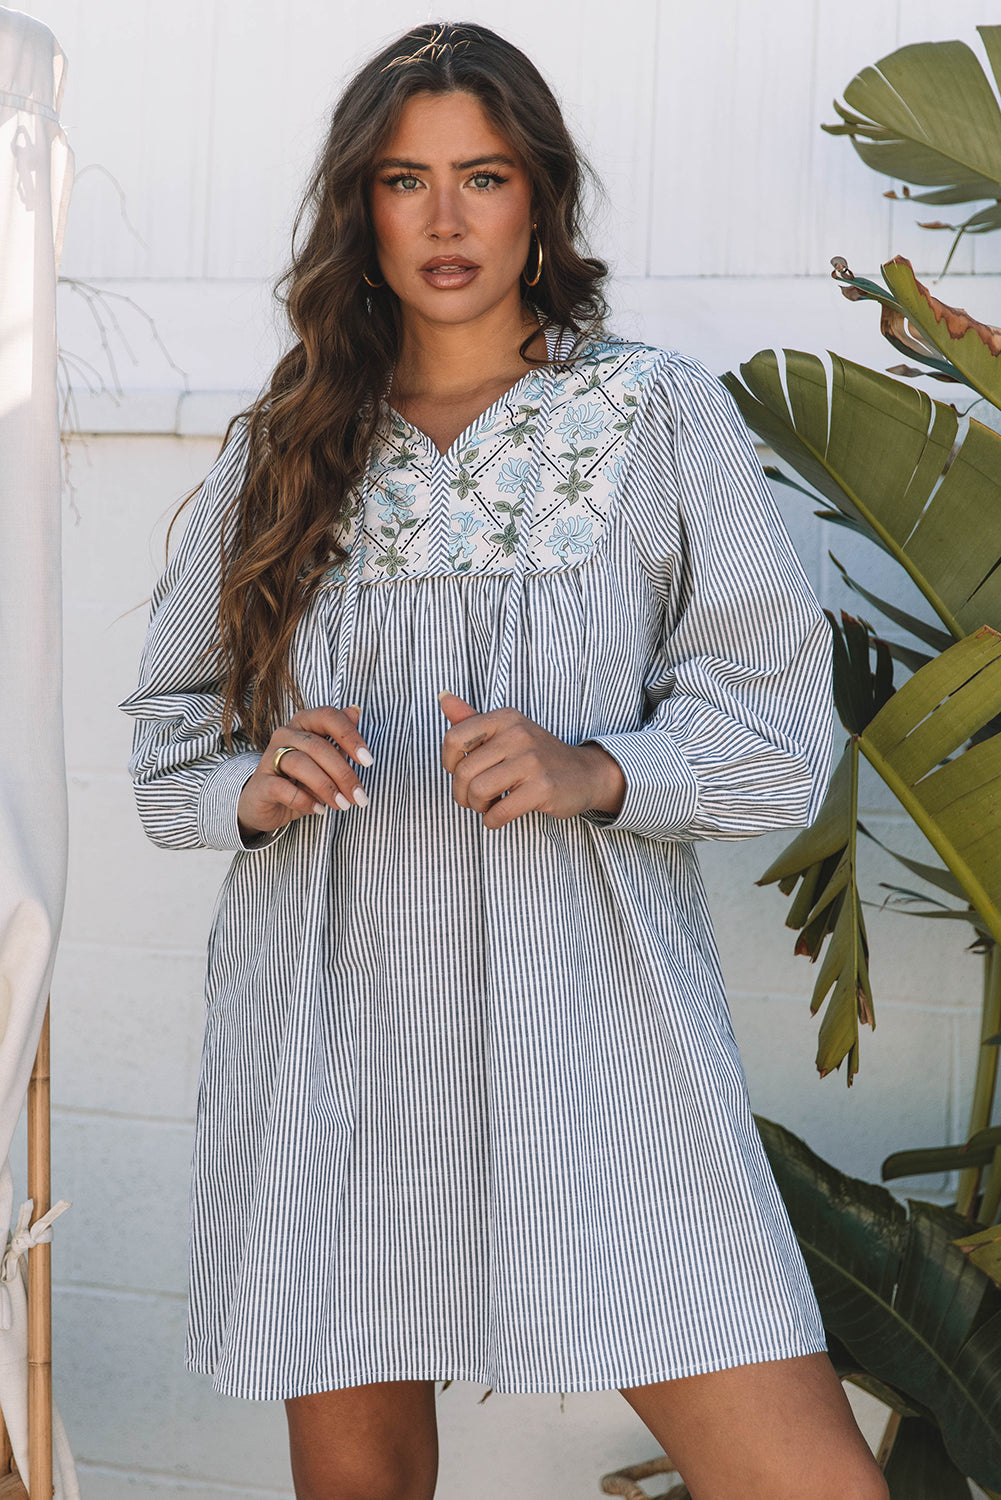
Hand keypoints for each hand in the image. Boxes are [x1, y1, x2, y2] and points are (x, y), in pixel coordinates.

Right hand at [237, 705, 372, 839]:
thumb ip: (339, 738)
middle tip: (359, 796)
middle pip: (318, 746)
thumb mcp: (325, 759)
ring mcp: (270, 757)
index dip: (350, 736)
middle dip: (343, 773)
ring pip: (300, 763)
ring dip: (326, 787)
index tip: (368, 761)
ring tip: (342, 805)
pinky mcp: (261, 782)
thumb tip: (356, 711)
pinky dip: (304, 800)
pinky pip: (282, 787)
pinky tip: (319, 810)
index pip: (328, 717)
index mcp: (303, 723)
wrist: (266, 804)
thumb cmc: (300, 778)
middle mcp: (285, 734)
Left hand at [439, 690, 625, 830]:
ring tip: (488, 805)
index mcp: (505, 718)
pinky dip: (492, 820)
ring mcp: (532, 761)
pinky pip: (499, 812)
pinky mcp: (542, 788)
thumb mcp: (506, 731)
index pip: (454, 738)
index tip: (462, 772)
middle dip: (462, 793)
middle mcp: (518, 734)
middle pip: (464, 771)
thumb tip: (443, 697)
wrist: (584, 773)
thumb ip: (471, 718)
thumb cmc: (536, 755)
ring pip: (478, 791)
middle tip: (474, 798)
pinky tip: (499, 816)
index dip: (449, 763)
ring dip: (477, 807)